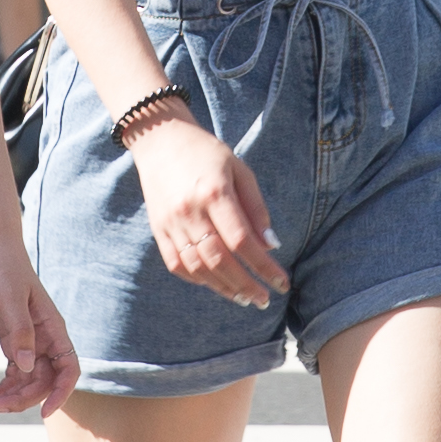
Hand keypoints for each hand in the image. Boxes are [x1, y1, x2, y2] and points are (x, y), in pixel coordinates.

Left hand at [0, 227, 80, 413]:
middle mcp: (45, 340)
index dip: (60, 393)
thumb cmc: (4, 269)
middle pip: (43, 382)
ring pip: (27, 381)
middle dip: (21, 399)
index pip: (68, 370)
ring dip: (9, 397)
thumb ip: (19, 333)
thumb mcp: (9, 300)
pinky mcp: (14, 341)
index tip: (43, 412)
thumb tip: (23, 366)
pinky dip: (3, 387)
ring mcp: (30, 342)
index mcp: (53, 329)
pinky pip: (15, 373)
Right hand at [133, 113, 288, 308]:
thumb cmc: (207, 153)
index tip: (281, 283)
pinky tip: (216, 284)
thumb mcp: (239, 170)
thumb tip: (271, 245)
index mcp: (214, 193)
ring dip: (223, 288)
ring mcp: (171, 223)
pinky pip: (177, 264)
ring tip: (244, 298)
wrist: (160, 141)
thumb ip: (256, 207)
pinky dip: (198, 279)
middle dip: (245, 285)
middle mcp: (190, 212)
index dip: (264, 267)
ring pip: (198, 268)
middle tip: (264, 300)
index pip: (243, 241)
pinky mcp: (159, 230)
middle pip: (220, 261)